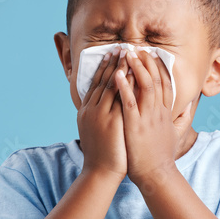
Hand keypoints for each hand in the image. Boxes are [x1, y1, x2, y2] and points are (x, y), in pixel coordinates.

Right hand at [77, 48, 132, 180]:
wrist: (100, 172)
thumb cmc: (102, 154)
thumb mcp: (95, 131)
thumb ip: (98, 116)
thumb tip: (104, 106)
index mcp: (87, 111)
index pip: (96, 83)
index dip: (104, 67)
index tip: (112, 54)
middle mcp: (91, 109)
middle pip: (102, 80)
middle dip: (112, 62)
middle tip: (121, 46)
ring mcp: (100, 115)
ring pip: (110, 85)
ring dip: (119, 68)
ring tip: (128, 53)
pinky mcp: (111, 122)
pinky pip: (119, 98)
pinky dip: (125, 84)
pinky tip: (132, 73)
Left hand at [114, 47, 192, 186]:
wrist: (157, 175)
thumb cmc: (162, 157)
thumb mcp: (175, 136)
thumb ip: (181, 120)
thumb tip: (187, 109)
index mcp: (166, 113)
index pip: (165, 84)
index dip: (159, 68)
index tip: (152, 55)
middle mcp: (159, 112)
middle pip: (156, 80)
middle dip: (147, 62)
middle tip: (137, 48)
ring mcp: (148, 118)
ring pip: (145, 86)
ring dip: (136, 68)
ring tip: (128, 53)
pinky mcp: (136, 125)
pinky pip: (130, 102)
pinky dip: (124, 87)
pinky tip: (118, 74)